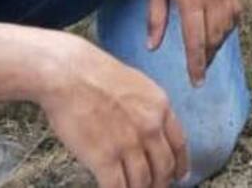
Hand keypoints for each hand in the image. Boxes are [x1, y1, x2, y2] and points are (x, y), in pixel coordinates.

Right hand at [38, 34, 187, 187]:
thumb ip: (149, 110)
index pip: (179, 144)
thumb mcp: (139, 86)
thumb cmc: (98, 75)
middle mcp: (151, 127)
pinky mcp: (104, 158)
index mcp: (161, 108)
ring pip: (142, 181)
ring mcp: (128, 144)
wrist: (71, 75)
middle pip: (164, 166)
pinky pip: (117, 187)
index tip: (180, 177)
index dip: (181, 165)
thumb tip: (154, 130)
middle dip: (161, 183)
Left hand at [148, 0, 241, 85]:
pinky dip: (230, 26)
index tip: (196, 82)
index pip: (195, 42)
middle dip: (207, 57)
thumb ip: (156, 18)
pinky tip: (223, 30)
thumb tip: (152, 47)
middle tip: (200, 68)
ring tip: (209, 51)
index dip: (196, 65)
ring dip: (219, 43)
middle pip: (214, 39)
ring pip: (228, 27)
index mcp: (190, 0)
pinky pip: (236, 12)